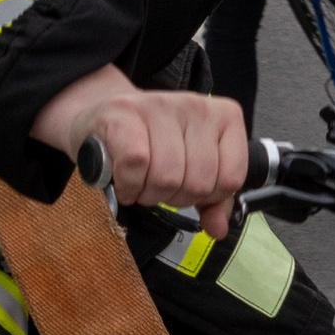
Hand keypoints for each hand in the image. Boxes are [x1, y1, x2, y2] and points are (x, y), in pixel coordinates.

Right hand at [32, 66, 246, 237]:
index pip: (232, 177)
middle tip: (157, 186)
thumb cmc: (151, 145)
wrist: (102, 119)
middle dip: (174, 197)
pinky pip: (136, 164)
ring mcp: (160, 105)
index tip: (187, 186)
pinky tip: (124, 183)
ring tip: (140, 183)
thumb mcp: (192, 167)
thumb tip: (218, 229)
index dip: (208, 196)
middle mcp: (196, 105)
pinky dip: (128, 185)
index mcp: (223, 116)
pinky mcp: (124, 113)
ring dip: (148, 194)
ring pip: (168, 177)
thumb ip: (213, 199)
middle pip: (199, 182)